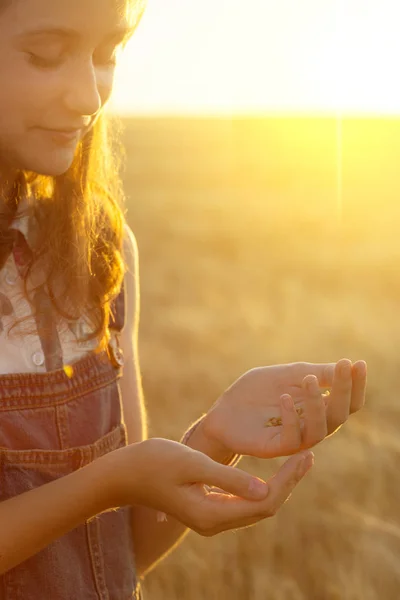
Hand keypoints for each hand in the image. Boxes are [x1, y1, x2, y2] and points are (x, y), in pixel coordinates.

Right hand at [102, 438, 313, 535]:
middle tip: (309, 453)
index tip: (304, 455)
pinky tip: (270, 468)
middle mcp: (214, 523)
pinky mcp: (206, 507)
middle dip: (288, 482)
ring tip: (298, 458)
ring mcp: (210, 518)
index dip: (288, 482)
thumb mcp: (192, 465)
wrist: (122, 474)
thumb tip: (265, 491)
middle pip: (264, 507)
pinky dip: (260, 485)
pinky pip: (242, 501)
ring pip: (255, 505)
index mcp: (211, 515)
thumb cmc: (153, 463)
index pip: (264, 504)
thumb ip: (228, 478)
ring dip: (277, 484)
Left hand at [197, 359, 366, 458]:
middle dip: (344, 390)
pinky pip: (291, 438)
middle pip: (340, 414)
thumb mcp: (287, 375)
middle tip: (344, 367)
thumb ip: (315, 373)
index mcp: (317, 408)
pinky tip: (284, 397)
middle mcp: (311, 426)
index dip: (355, 384)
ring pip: (321, 429)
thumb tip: (347, 366)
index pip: (347, 401)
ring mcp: (294, 438)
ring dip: (318, 402)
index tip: (359, 363)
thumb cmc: (255, 393)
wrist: (222, 412)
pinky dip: (291, 417)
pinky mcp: (274, 448)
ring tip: (309, 379)